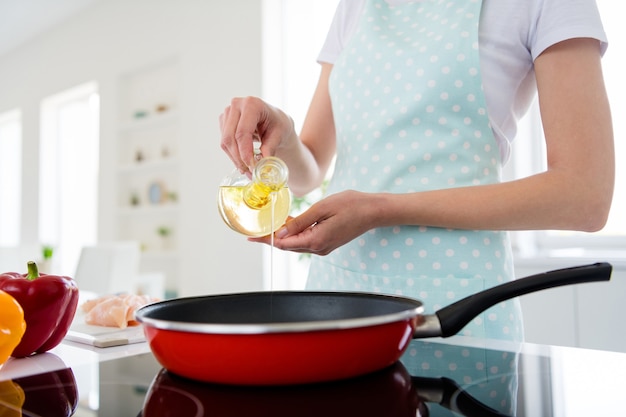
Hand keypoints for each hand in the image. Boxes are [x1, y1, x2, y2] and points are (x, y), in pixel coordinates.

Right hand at [219, 96, 295, 173]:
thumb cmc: (277, 124)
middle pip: (230, 137)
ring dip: (235, 159)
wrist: (273, 119)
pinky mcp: (224, 121)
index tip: (252, 166)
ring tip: (248, 169)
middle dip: (239, 158)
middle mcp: (237, 104)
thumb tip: (263, 166)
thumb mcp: (279, 135)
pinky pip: (224, 142)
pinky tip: (243, 160)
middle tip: (250, 172)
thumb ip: (270, 149)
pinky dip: (233, 155)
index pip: (242, 132)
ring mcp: (228, 112)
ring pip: (225, 142)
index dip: (245, 152)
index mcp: (252, 104)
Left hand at [249, 190, 379, 254]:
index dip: (267, 240)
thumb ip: (300, 222)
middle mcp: (319, 248)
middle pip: (288, 247)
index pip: (284, 244)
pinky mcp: (328, 243)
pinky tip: (288, 225)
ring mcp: (324, 247)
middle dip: (271, 239)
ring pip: (297, 244)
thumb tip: (281, 233)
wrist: (373, 211)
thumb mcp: (322, 208)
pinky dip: (295, 235)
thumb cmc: (351, 205)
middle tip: (255, 232)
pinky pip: (306, 241)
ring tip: (269, 227)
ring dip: (283, 237)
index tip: (252, 237)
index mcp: (316, 240)